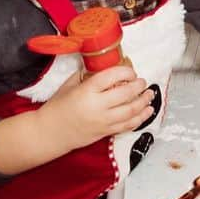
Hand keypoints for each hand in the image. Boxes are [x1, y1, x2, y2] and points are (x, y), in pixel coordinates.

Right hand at [41, 66, 155, 152]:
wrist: (48, 133)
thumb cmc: (57, 108)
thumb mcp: (69, 85)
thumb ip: (87, 75)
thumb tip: (102, 65)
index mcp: (87, 91)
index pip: (112, 76)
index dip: (126, 72)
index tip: (131, 71)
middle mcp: (97, 106)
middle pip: (126, 94)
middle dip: (139, 86)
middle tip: (143, 82)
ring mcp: (103, 121)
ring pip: (131, 111)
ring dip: (144, 101)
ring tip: (150, 94)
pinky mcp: (106, 132)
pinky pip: (128, 125)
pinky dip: (141, 118)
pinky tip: (148, 111)